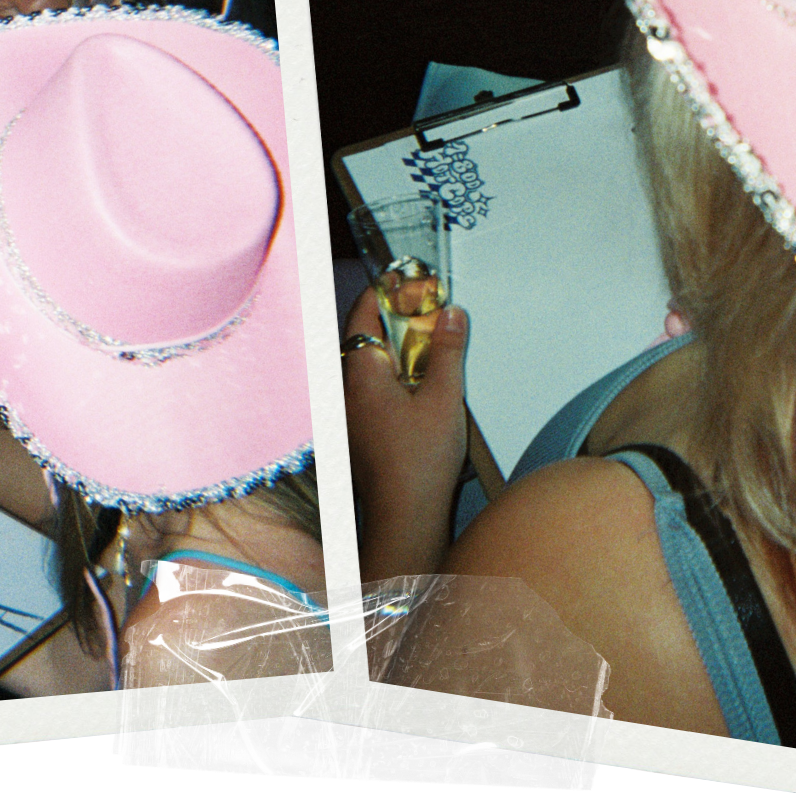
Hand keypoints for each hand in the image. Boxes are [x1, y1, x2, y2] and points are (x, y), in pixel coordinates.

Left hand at [342, 289, 470, 580]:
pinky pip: (368, 389)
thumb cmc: (418, 464)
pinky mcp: (357, 433)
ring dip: (392, 349)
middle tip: (421, 307)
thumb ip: (446, 351)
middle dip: (391, 319)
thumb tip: (450, 314)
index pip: (363, 316)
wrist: (404, 516)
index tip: (402, 279)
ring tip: (424, 343)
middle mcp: (346, 392)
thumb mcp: (444, 397)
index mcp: (361, 375)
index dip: (383, 292)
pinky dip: (389, 375)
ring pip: (365, 366)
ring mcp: (348, 414)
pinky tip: (416, 385)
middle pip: (363, 339)